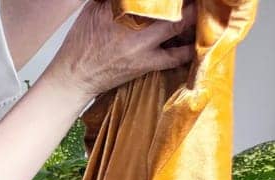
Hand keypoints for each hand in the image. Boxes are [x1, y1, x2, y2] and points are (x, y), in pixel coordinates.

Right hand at [45, 0, 196, 102]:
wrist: (73, 78)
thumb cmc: (80, 45)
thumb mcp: (92, 11)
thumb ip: (112, 0)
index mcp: (119, 12)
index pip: (148, 0)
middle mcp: (133, 28)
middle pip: (170, 8)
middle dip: (187, 3)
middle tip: (198, 0)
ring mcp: (142, 47)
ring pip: (178, 27)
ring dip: (193, 18)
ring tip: (201, 11)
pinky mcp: (146, 64)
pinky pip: (175, 57)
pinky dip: (189, 49)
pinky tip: (198, 41)